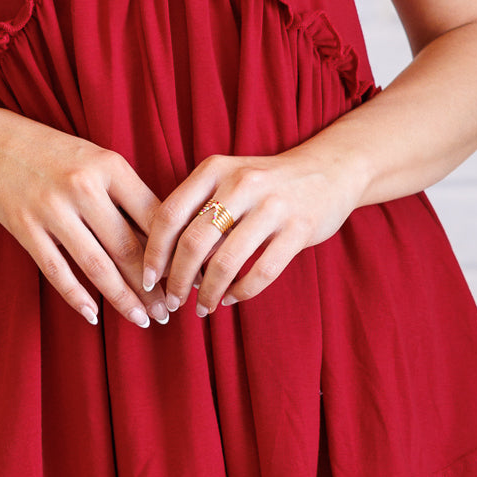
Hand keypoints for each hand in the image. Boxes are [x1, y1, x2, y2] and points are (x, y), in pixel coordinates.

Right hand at [0, 107, 170, 329]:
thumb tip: (164, 239)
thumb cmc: (55, 152)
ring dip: (123, 298)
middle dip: (152, 285)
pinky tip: (95, 315)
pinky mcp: (25, 228)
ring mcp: (52, 210)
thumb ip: (127, 192)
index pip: (152, 216)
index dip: (172, 251)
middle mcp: (83, 187)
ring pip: (97, 265)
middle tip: (168, 311)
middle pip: (128, 246)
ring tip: (143, 319)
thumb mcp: (97, 158)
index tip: (186, 275)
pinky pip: (57, 271)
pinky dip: (77, 297)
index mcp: (109, 166)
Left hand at [140, 148, 366, 316]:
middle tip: (173, 301)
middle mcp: (241, 183)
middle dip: (178, 279)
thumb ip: (198, 208)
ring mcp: (272, 206)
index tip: (148, 279)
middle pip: (194, 242)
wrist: (328, 170)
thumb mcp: (227, 179)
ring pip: (227, 261)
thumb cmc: (264, 183)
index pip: (170, 214)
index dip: (155, 252)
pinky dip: (241, 291)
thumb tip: (164, 259)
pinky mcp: (299, 228)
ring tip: (202, 307)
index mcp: (214, 169)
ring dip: (208, 292)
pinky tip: (230, 298)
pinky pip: (263, 271)